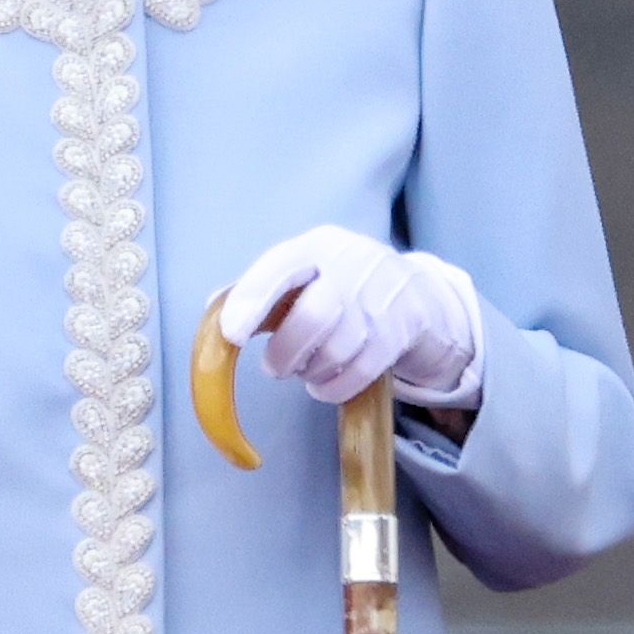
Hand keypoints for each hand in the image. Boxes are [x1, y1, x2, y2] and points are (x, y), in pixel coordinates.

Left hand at [216, 225, 485, 409]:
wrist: (419, 295)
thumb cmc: (344, 285)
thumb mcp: (306, 275)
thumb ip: (260, 291)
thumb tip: (214, 311)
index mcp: (318, 246)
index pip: (281, 266)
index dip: (252, 299)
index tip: (232, 334)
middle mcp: (353, 265)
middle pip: (313, 316)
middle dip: (286, 352)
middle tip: (275, 368)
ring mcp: (382, 299)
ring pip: (337, 349)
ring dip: (311, 371)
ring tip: (305, 370)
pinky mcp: (400, 332)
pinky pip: (359, 372)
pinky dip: (333, 388)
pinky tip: (325, 383)